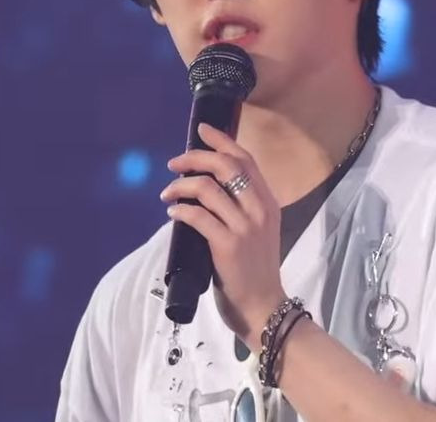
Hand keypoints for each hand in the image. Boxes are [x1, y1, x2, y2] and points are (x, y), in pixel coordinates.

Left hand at [160, 123, 285, 349]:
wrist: (264, 306)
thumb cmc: (256, 268)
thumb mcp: (258, 229)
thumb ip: (242, 206)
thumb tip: (207, 185)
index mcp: (267, 201)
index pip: (245, 159)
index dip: (222, 140)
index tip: (201, 130)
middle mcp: (259, 208)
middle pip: (226, 166)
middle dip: (196, 158)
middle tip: (174, 163)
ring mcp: (245, 227)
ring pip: (208, 188)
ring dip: (181, 186)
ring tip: (168, 193)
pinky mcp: (228, 245)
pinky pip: (198, 216)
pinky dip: (181, 209)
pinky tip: (173, 211)